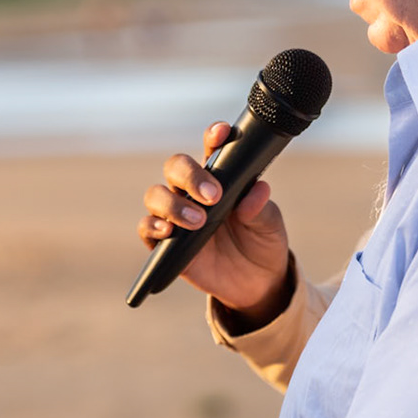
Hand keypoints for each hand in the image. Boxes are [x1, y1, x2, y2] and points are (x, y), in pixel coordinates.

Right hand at [138, 122, 293, 323]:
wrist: (255, 284)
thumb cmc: (262, 244)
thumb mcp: (270, 226)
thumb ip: (262, 208)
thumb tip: (256, 191)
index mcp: (221, 178)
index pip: (212, 148)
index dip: (214, 136)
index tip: (222, 133)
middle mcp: (194, 192)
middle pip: (176, 166)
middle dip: (190, 175)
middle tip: (213, 196)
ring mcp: (177, 215)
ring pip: (156, 195)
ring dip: (173, 204)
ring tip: (198, 221)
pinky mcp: (165, 242)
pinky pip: (147, 228)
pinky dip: (153, 226)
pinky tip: (169, 231)